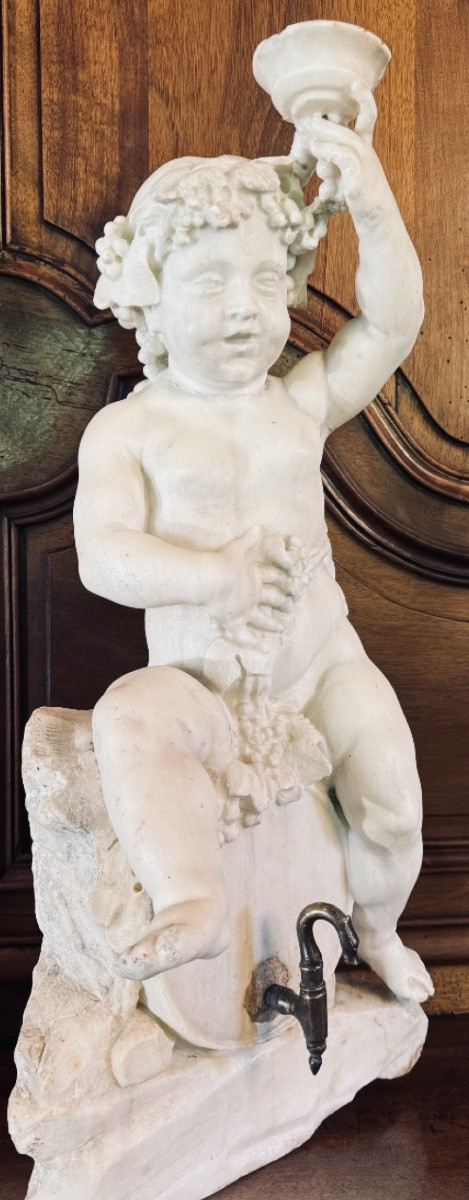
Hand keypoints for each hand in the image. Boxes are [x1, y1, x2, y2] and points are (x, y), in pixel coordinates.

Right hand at [208, 527, 295, 639]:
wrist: (212, 579)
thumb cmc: (223, 562)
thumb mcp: (237, 547)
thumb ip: (248, 539)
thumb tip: (258, 527)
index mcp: (255, 576)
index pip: (272, 577)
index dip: (283, 578)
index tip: (293, 581)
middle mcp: (255, 595)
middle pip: (273, 599)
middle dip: (283, 602)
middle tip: (291, 606)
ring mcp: (247, 611)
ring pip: (264, 619)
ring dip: (272, 623)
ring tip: (281, 628)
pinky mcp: (236, 623)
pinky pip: (246, 637)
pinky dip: (255, 644)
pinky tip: (266, 649)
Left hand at [295, 83, 387, 217]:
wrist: (376, 218)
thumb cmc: (359, 197)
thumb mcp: (346, 175)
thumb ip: (333, 159)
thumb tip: (315, 145)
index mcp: (365, 148)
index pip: (367, 118)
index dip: (363, 99)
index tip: (354, 82)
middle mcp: (367, 152)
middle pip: (345, 130)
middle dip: (325, 124)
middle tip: (306, 119)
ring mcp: (365, 163)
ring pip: (342, 142)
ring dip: (323, 140)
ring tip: (310, 140)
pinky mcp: (359, 177)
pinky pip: (341, 157)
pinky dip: (329, 155)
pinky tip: (320, 158)